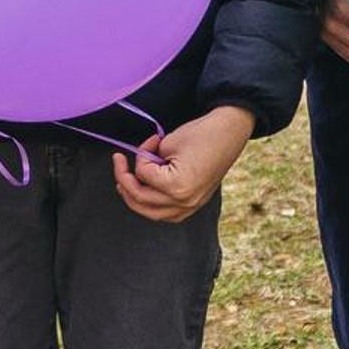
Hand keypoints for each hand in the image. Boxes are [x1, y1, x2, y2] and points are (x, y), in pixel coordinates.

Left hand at [114, 103, 254, 223]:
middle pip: (141, 200)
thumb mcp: (167, 144)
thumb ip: (148, 161)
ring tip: (123, 184)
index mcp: (178, 187)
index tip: (150, 141)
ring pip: (152, 213)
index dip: (141, 155)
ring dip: (134, 198)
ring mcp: (191, 206)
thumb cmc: (200, 134)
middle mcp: (184, 202)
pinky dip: (152, 206)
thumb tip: (138, 170)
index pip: (143, 176)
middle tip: (119, 164)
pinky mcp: (195, 204)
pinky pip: (167, 214)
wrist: (228, 133)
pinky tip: (144, 195)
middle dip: (125, 181)